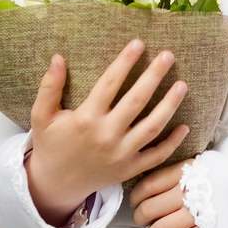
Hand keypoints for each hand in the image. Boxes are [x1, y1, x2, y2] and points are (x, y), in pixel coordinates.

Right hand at [27, 40, 189, 216]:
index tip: (138, 43)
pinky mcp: (129, 170)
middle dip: (154, 76)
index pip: (109, 83)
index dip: (125, 62)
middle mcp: (106, 135)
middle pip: (136, 101)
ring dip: (170, 105)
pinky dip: (172, 143)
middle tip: (168, 55)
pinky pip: (156, 156)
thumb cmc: (50, 145)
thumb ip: (49, 87)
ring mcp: (120, 154)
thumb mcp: (42, 116)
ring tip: (182, 85)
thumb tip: (58, 57)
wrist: (54, 185)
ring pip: (152, 127)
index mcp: (85, 118)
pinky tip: (185, 126)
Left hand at [129, 160, 203, 227]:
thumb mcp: (206, 163)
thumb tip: (154, 182)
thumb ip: (182, 170)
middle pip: (150, 208)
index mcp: (186, 172)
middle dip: (141, 218)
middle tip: (141, 221)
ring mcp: (198, 214)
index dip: (136, 197)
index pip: (149, 185)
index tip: (135, 202)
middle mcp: (189, 192)